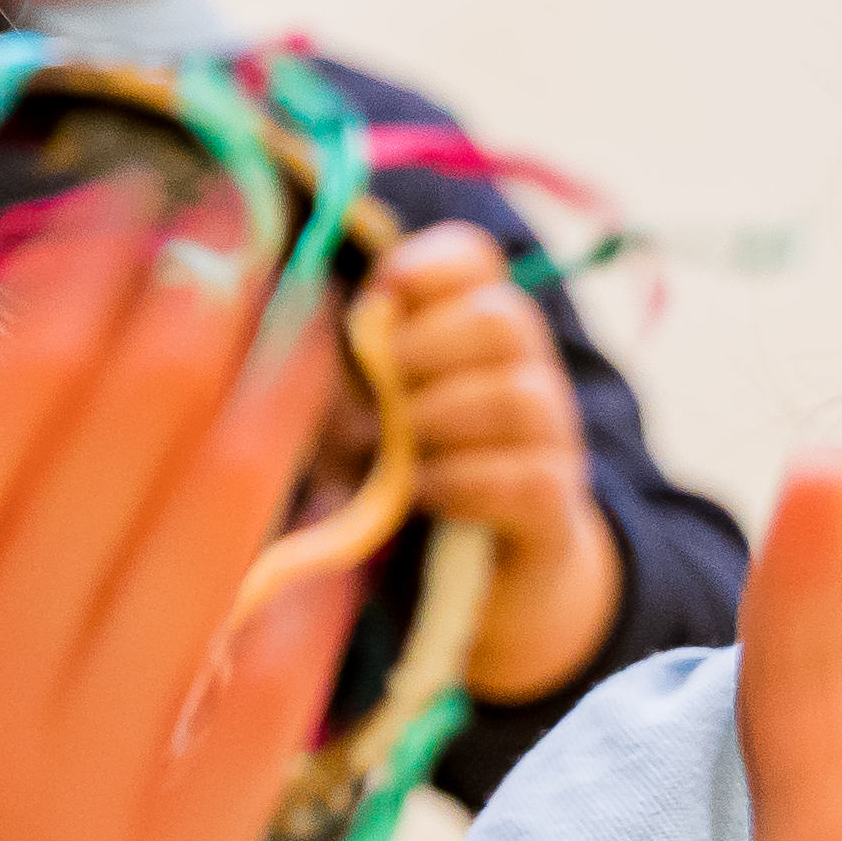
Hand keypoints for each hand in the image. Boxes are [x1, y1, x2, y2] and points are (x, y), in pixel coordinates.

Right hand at [0, 194, 361, 840]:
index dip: (62, 313)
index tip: (117, 222)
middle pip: (106, 480)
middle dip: (183, 336)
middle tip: (243, 225)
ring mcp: (84, 807)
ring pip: (195, 578)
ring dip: (262, 444)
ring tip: (308, 340)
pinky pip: (247, 737)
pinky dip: (286, 637)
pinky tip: (318, 558)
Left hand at [364, 216, 620, 700]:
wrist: (482, 581)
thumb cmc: (403, 477)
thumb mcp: (353, 415)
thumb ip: (330, 370)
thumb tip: (285, 324)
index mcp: (471, 329)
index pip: (473, 259)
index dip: (427, 266)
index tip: (381, 297)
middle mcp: (526, 369)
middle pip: (504, 318)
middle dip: (427, 351)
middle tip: (381, 397)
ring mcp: (551, 436)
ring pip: (520, 395)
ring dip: (440, 420)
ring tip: (396, 454)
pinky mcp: (555, 504)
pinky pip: (531, 476)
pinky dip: (465, 483)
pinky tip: (421, 494)